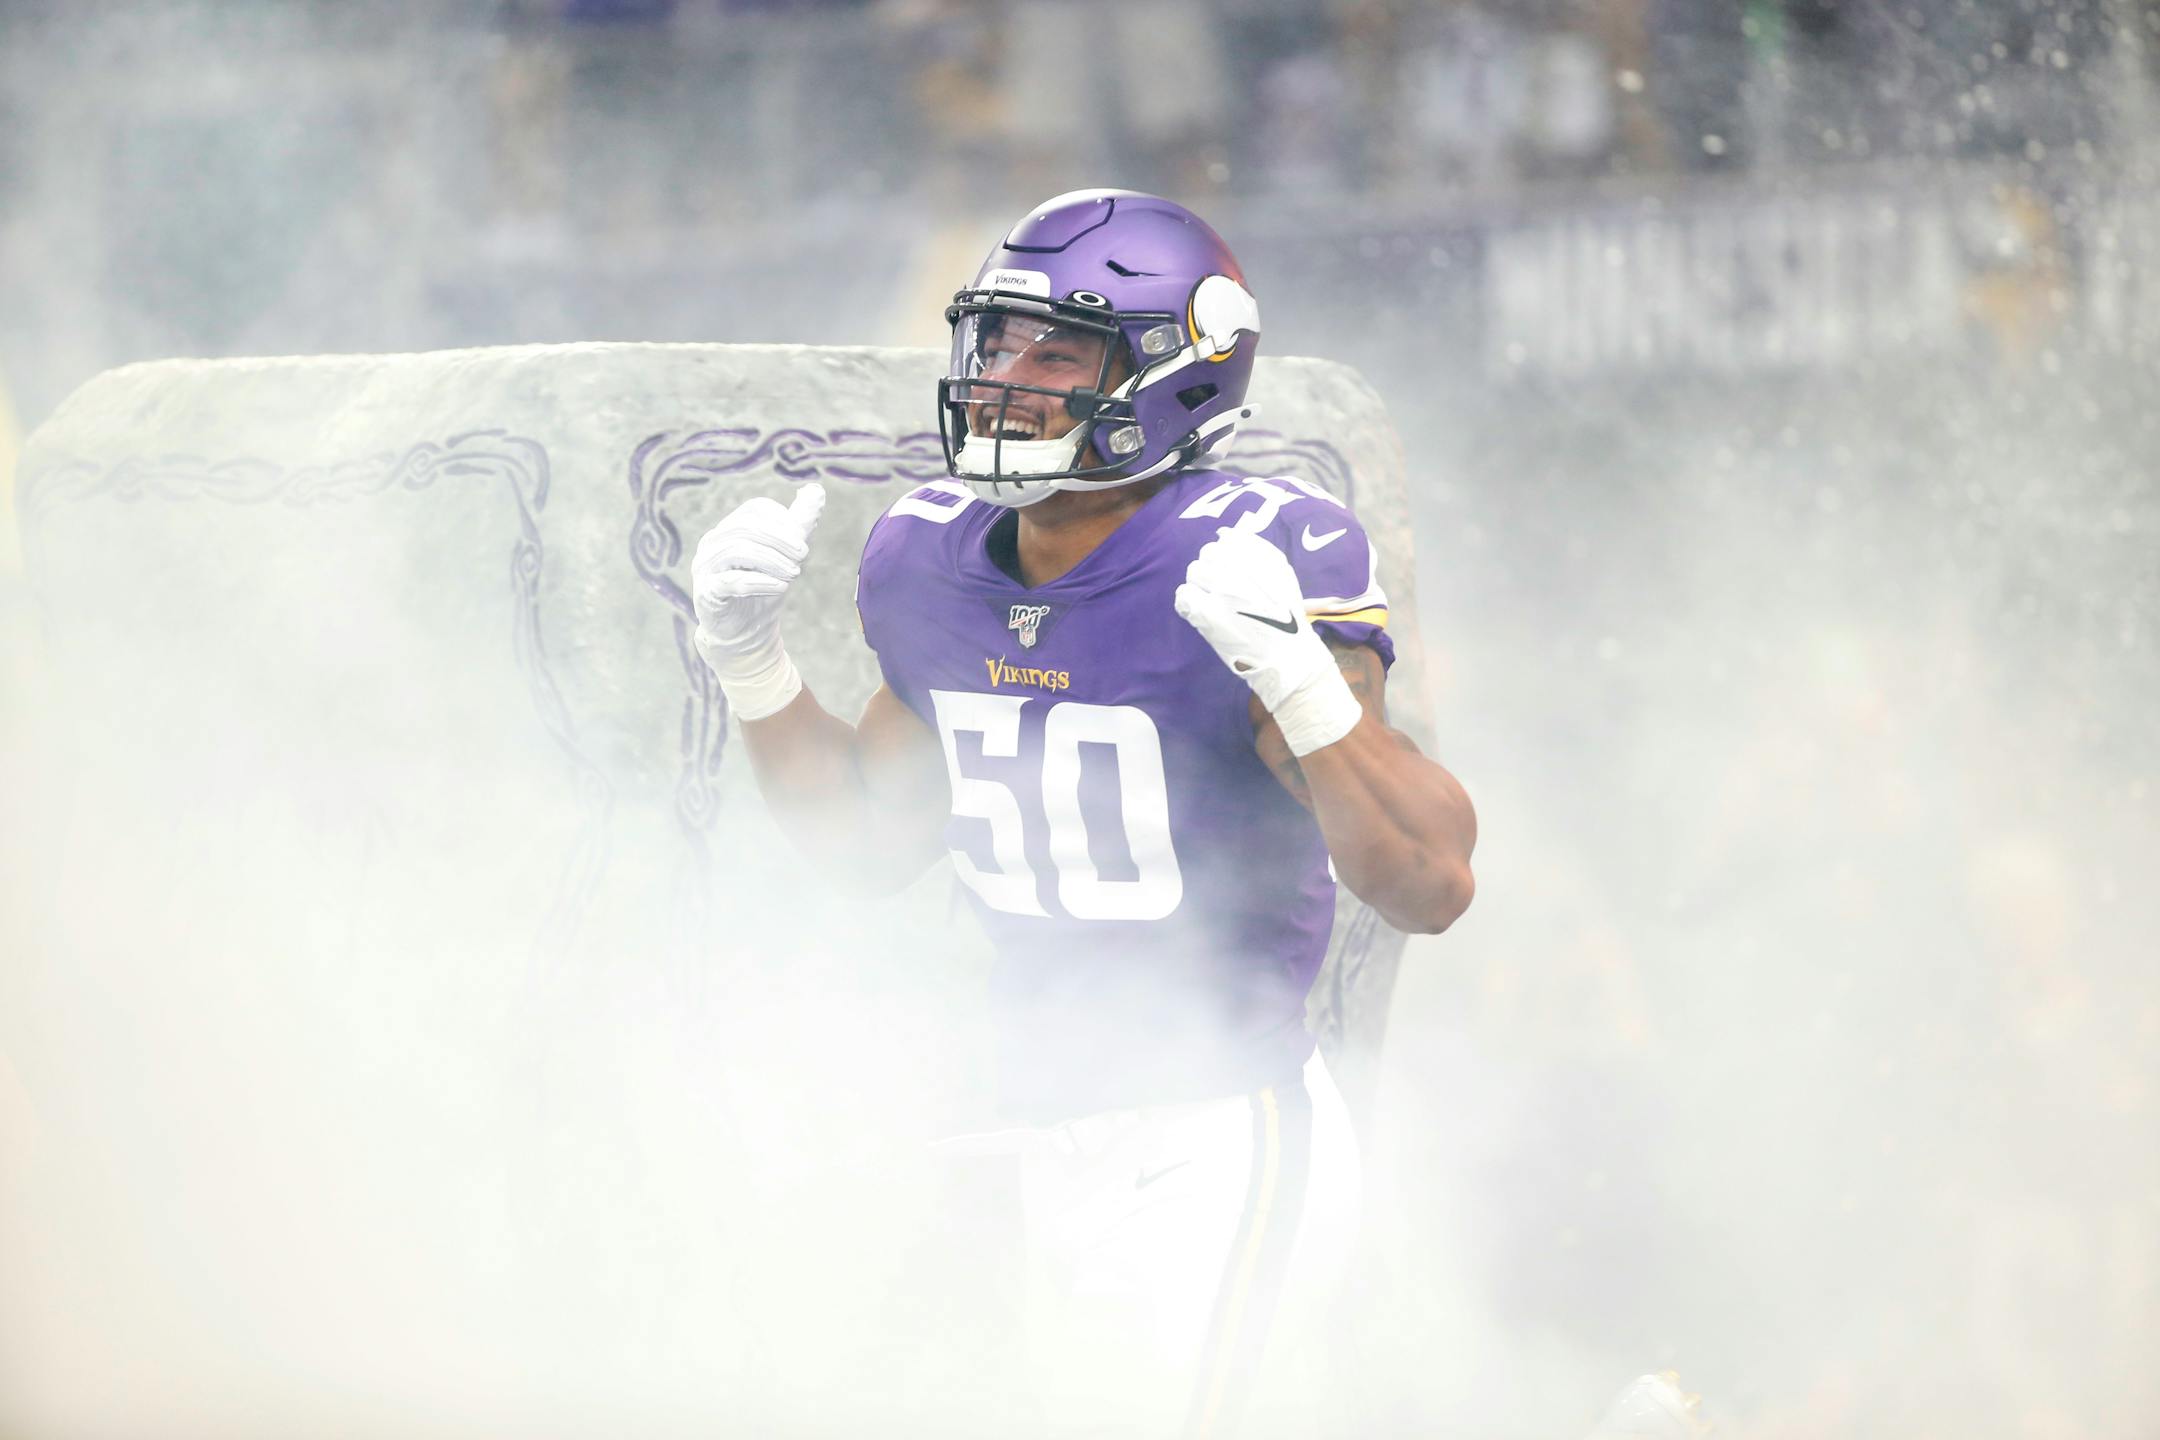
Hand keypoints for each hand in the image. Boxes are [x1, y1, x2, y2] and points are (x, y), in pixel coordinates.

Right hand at [691, 483, 825, 719]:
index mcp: (729, 528)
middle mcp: (712, 543)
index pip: (755, 510)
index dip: (782, 521)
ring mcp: (705, 568)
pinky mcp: (706, 594)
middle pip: (744, 527)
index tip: (803, 540)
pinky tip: (781, 587)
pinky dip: (759, 582)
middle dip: (779, 539)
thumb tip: (816, 490)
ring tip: (795, 574)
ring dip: (772, 560)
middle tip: (803, 555)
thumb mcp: (785, 555)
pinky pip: (729, 582)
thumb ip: (799, 523)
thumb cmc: (764, 589)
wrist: (746, 633)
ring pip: (736, 550)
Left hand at [1173, 526, 1362, 756]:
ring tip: (1214, 602)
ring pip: (1193, 571)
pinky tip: (1203, 613)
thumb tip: (1224, 533)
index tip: (1234, 572)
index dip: (1227, 556)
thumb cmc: (1285, 618)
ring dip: (1201, 584)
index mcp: (1260, 559)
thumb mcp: (1282, 575)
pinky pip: (1183, 594)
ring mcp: (1221, 592)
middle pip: (1208, 553)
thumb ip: (1257, 550)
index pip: (1227, 539)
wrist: (1287, 657)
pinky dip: (1189, 603)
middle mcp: (1241, 570)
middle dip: (1213, 569)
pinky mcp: (1206, 614)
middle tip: (1223, 590)